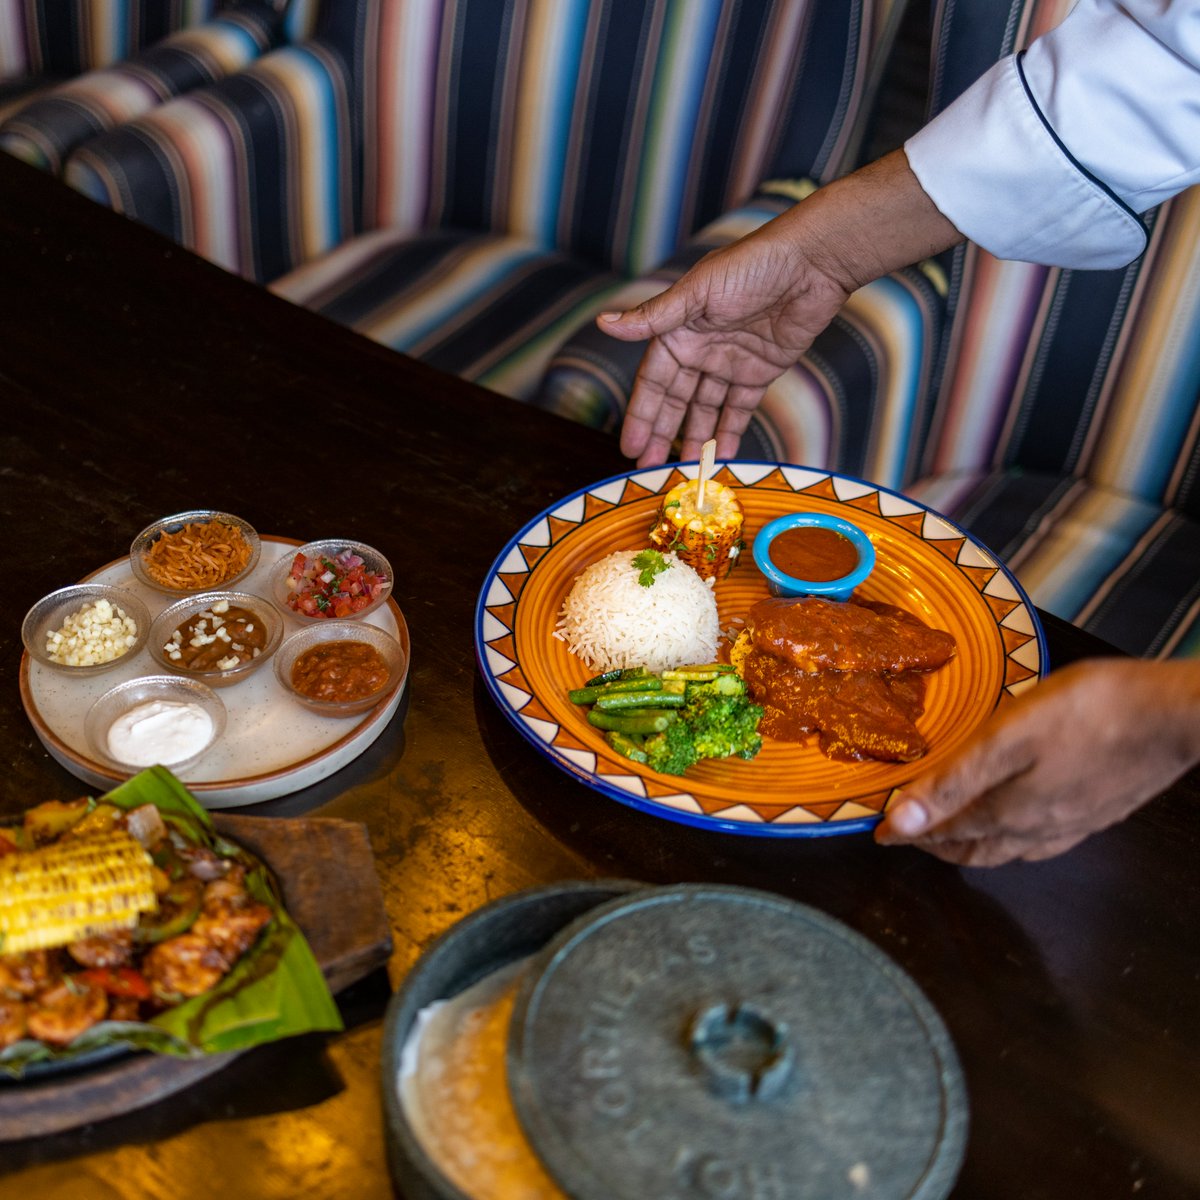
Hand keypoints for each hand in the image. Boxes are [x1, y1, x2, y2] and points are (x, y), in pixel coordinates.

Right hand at [598, 228, 851, 467]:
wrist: (811, 263)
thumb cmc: (752, 266)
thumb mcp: (697, 292)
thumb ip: (654, 316)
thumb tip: (605, 322)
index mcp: (679, 330)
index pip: (653, 381)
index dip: (641, 414)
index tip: (630, 446)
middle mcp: (701, 348)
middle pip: (676, 400)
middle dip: (662, 433)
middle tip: (650, 467)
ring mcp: (730, 361)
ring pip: (706, 408)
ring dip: (696, 436)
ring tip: (688, 467)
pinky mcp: (761, 370)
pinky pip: (740, 407)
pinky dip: (731, 429)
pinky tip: (723, 454)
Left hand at [874, 659, 1199, 865]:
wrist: (1175, 716)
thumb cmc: (1092, 712)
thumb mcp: (1008, 736)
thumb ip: (953, 781)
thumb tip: (902, 820)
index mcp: (1009, 812)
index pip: (943, 831)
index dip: (907, 832)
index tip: (879, 833)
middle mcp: (1038, 830)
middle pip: (974, 848)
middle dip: (936, 843)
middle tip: (910, 832)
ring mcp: (1072, 824)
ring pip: (1008, 849)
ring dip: (973, 843)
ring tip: (951, 830)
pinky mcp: (1098, 812)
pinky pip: (1041, 840)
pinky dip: (1012, 840)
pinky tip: (1017, 824)